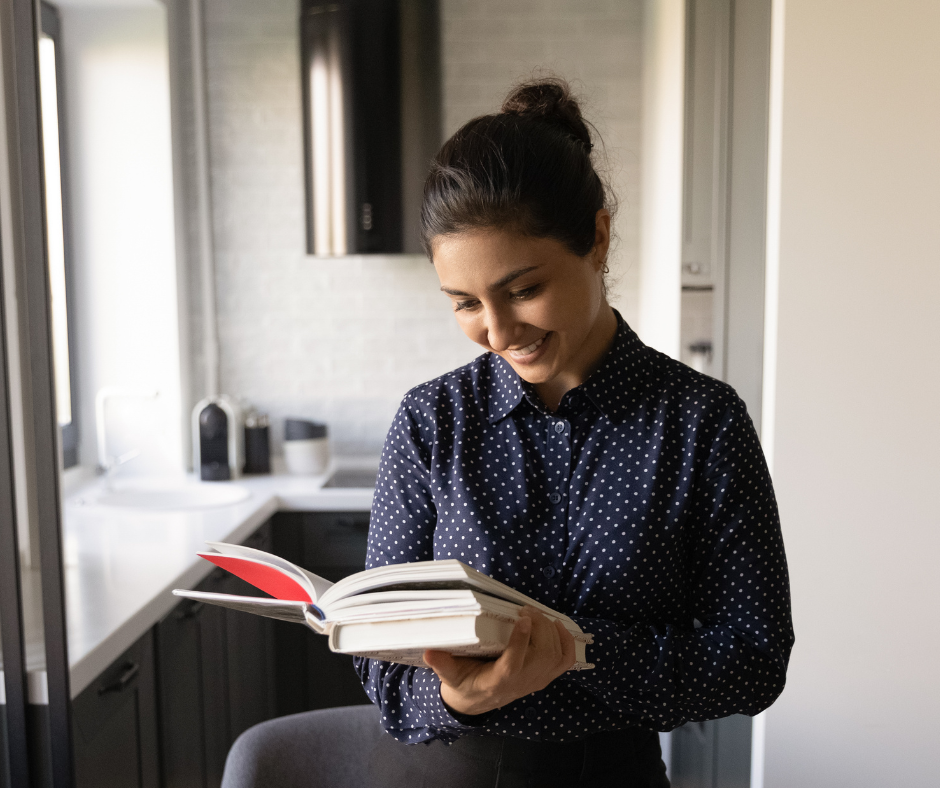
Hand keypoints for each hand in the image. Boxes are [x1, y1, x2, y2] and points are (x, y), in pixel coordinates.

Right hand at [423, 606, 575, 716]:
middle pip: (541, 655)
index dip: (521, 642)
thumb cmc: (463, 683)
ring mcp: (536, 681)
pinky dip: (566, 642)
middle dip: (539, 628)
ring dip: (551, 631)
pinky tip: (557, 626)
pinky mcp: (544, 677)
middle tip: (525, 609)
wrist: (477, 702)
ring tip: (536, 614)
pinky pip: (565, 662)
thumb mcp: (449, 676)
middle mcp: (521, 683)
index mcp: (497, 681)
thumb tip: (429, 651)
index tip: (522, 618)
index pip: (513, 664)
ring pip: (555, 656)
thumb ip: (442, 664)